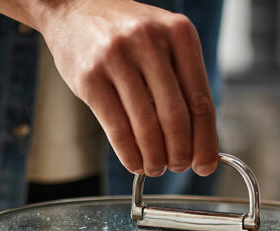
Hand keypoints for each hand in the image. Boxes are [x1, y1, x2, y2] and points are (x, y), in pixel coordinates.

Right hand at [37, 0, 218, 177]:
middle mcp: (150, 41)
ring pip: (147, 127)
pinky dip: (130, 155)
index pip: (201, 101)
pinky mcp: (90, 77)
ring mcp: (117, 57)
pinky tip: (134, 162)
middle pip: (176, 117)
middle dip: (180, 154)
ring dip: (154, 159)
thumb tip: (201, 145)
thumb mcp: (163, 44)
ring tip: (155, 167)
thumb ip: (183, 84)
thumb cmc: (126, 34)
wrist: (74, 8)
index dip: (205, 142)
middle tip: (177, 166)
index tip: (205, 165)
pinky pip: (117, 129)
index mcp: (179, 34)